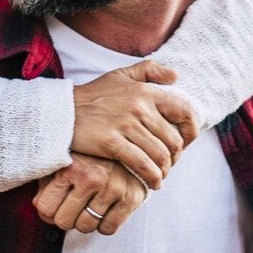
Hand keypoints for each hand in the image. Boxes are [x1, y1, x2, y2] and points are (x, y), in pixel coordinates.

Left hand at [34, 152, 150, 235]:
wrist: (130, 147)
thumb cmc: (91, 156)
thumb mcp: (64, 162)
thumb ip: (47, 182)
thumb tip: (38, 206)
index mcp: (69, 167)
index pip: (45, 209)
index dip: (49, 211)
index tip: (56, 205)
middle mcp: (91, 177)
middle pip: (64, 222)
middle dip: (67, 218)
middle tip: (74, 206)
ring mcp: (112, 188)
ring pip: (86, 227)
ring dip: (86, 221)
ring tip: (90, 205)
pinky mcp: (131, 198)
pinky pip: (108, 229)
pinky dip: (105, 224)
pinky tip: (106, 209)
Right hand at [69, 59, 198, 187]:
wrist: (62, 112)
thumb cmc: (93, 95)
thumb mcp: (120, 75)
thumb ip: (149, 70)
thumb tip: (175, 76)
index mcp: (145, 91)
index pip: (184, 111)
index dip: (191, 131)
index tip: (185, 143)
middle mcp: (139, 106)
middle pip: (173, 139)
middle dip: (176, 157)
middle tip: (169, 164)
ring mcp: (126, 125)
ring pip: (160, 154)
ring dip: (165, 170)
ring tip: (161, 175)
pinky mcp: (112, 142)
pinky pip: (142, 164)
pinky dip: (152, 177)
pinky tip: (153, 183)